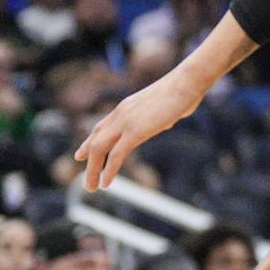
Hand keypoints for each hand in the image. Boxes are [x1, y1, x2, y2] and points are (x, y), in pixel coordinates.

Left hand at [75, 68, 203, 189]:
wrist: (188, 82)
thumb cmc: (186, 90)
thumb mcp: (169, 106)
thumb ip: (164, 115)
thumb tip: (169, 121)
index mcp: (127, 107)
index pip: (101, 126)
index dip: (89, 141)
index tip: (81, 154)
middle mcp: (121, 113)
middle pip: (96, 139)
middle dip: (87, 158)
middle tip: (85, 177)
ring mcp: (126, 121)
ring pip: (100, 149)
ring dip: (93, 169)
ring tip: (92, 187)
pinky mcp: (135, 131)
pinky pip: (116, 154)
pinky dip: (109, 170)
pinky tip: (106, 183)